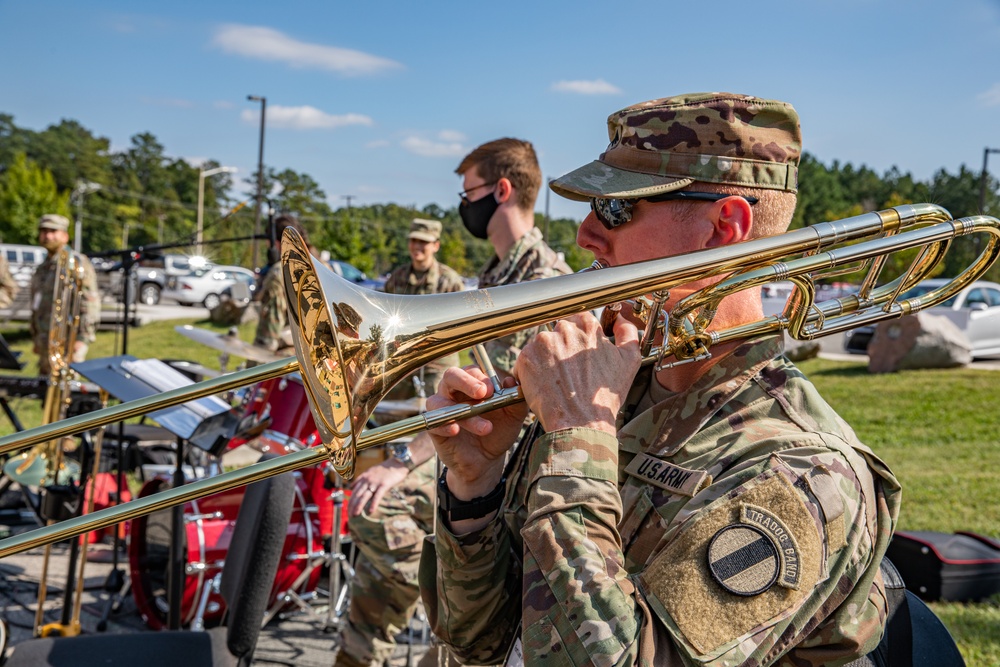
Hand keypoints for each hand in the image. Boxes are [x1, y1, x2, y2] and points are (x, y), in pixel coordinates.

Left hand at [348, 461, 408, 515]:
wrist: (397, 462)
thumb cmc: (385, 468)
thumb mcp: (370, 471)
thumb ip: (361, 479)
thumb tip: (352, 486)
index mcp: (364, 477)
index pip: (354, 491)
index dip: (350, 500)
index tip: (348, 508)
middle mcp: (367, 480)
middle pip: (357, 494)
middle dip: (352, 505)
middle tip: (350, 515)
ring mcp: (375, 483)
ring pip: (365, 496)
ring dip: (359, 506)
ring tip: (355, 515)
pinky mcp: (384, 485)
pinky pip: (377, 496)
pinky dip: (373, 504)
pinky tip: (370, 511)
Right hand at [426, 365, 527, 498]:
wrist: (486, 460)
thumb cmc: (498, 431)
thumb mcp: (512, 417)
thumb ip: (515, 398)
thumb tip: (512, 381)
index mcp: (472, 384)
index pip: (471, 370)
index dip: (480, 377)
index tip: (493, 389)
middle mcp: (453, 391)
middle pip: (451, 375)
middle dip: (466, 382)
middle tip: (483, 393)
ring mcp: (442, 408)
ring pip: (442, 401)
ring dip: (464, 412)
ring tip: (486, 428)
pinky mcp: (434, 427)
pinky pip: (433, 421)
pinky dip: (444, 425)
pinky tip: (456, 430)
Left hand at [514, 312, 640, 434]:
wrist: (581, 423)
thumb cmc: (605, 397)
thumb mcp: (629, 361)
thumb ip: (628, 333)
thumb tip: (620, 318)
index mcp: (588, 328)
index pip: (578, 320)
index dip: (578, 339)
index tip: (577, 355)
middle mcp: (565, 330)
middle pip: (559, 331)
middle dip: (562, 348)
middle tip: (567, 371)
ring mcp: (543, 343)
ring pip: (542, 344)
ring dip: (546, 357)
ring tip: (556, 380)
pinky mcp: (526, 357)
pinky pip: (526, 358)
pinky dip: (532, 370)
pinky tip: (543, 385)